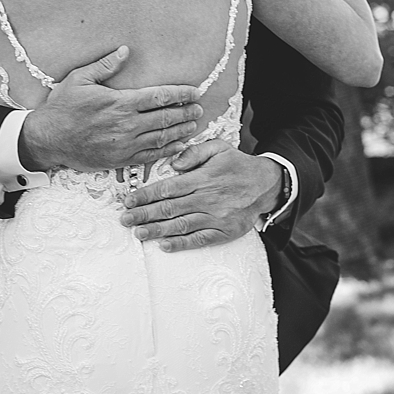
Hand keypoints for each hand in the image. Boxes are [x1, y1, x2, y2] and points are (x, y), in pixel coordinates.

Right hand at [19, 47, 202, 172]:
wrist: (47, 139)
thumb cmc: (61, 108)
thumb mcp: (79, 80)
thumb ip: (104, 66)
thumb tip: (125, 51)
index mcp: (120, 102)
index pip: (160, 96)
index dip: (180, 94)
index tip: (194, 92)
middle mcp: (127, 124)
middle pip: (166, 117)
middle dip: (186, 112)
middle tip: (199, 109)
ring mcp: (125, 144)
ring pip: (162, 137)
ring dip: (181, 130)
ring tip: (193, 125)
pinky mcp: (120, 159)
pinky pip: (151, 155)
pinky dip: (168, 150)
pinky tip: (178, 145)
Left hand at [119, 140, 284, 252]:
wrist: (268, 184)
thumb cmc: (238, 165)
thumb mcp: (218, 148)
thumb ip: (194, 152)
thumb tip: (174, 163)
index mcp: (203, 178)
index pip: (168, 188)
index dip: (146, 195)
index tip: (129, 201)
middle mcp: (207, 199)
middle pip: (170, 208)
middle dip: (144, 215)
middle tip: (125, 220)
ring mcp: (216, 217)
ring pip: (181, 225)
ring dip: (157, 231)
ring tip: (138, 233)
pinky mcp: (225, 232)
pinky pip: (200, 240)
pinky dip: (182, 244)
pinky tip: (165, 246)